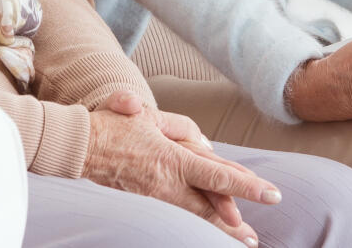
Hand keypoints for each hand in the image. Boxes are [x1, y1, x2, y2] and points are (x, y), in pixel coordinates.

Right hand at [87, 97, 278, 245]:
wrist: (78, 146)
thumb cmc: (114, 125)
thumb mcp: (150, 115)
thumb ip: (181, 127)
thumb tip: (205, 143)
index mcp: (173, 158)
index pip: (219, 174)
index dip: (248, 186)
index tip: (272, 194)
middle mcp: (167, 183)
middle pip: (210, 207)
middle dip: (235, 224)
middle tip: (255, 238)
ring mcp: (154, 196)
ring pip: (193, 217)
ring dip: (217, 230)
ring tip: (238, 241)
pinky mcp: (143, 202)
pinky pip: (175, 216)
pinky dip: (193, 225)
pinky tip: (203, 231)